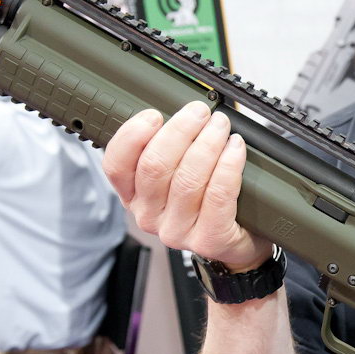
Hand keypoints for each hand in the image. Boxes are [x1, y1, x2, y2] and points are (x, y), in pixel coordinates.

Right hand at [102, 101, 271, 269]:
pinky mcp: (208, 239)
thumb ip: (173, 146)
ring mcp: (178, 231)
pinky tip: (235, 149)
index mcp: (134, 196)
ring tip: (221, 127)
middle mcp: (149, 216)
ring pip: (188, 178)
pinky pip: (218, 194)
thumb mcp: (179, 174)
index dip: (132, 135)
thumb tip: (185, 107)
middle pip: (155, 165)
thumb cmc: (209, 204)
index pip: (116, 165)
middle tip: (200, 112)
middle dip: (180, 130)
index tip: (154, 114)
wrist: (238, 246)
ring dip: (207, 143)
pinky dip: (229, 165)